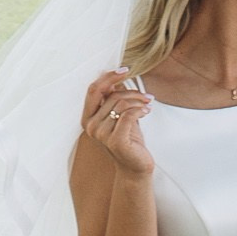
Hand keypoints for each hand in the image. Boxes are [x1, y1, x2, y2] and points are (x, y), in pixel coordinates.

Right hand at [78, 68, 155, 182]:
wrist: (135, 166)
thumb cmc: (129, 140)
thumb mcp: (120, 115)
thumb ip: (114, 99)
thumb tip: (116, 79)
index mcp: (88, 118)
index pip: (94, 89)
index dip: (108, 76)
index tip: (125, 69)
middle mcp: (91, 126)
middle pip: (112, 95)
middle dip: (132, 91)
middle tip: (146, 96)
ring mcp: (101, 134)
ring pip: (122, 104)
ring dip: (139, 101)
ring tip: (148, 105)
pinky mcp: (115, 140)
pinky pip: (128, 115)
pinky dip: (140, 110)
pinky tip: (147, 111)